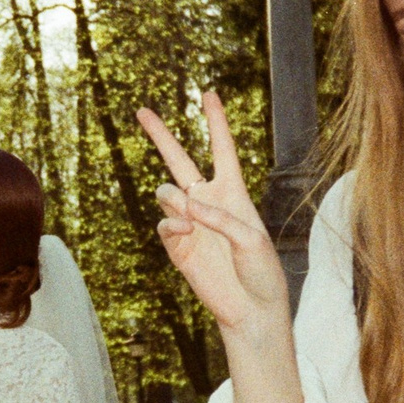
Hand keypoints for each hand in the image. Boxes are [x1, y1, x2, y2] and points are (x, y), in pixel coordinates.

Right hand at [135, 92, 290, 340]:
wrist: (250, 309)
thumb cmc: (261, 272)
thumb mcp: (252, 240)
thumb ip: (220, 218)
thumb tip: (185, 206)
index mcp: (233, 194)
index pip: (222, 150)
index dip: (216, 121)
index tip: (208, 93)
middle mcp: (208, 203)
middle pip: (179, 161)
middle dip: (161, 135)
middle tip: (142, 111)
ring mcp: (190, 224)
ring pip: (166, 193)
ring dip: (174, 199)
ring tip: (191, 217)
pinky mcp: (178, 246)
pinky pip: (164, 224)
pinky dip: (173, 224)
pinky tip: (187, 231)